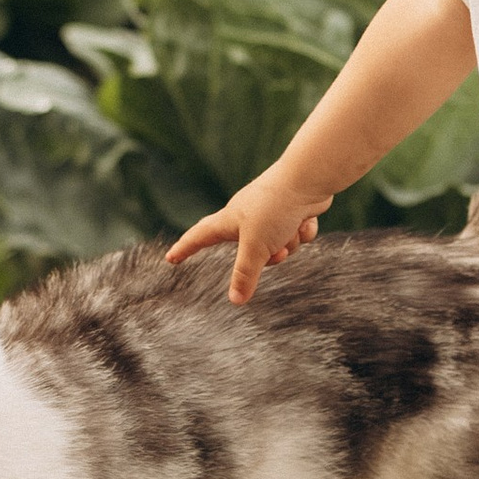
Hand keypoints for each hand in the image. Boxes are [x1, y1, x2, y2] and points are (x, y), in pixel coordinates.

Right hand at [167, 169, 332, 306]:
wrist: (307, 178)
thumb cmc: (274, 208)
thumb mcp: (256, 247)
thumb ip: (245, 275)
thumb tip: (235, 301)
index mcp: (229, 220)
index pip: (199, 236)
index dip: (185, 248)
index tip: (171, 258)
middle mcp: (247, 216)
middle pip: (249, 250)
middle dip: (265, 257)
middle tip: (277, 250)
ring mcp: (270, 214)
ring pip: (277, 246)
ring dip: (288, 244)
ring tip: (292, 231)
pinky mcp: (291, 212)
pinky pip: (294, 235)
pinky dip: (301, 231)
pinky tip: (305, 220)